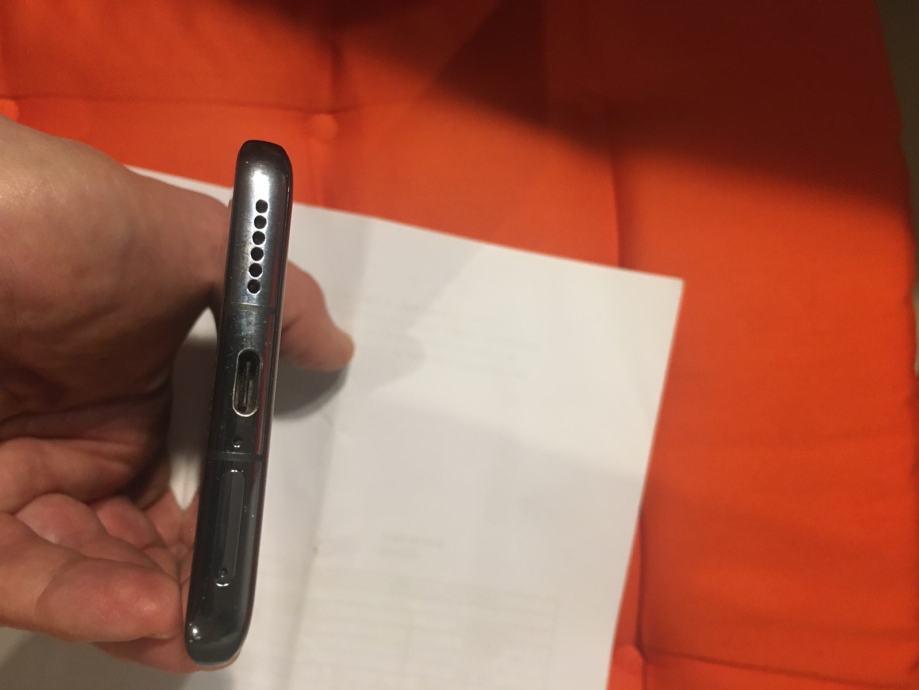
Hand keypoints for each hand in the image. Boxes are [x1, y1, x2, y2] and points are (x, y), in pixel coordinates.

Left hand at [0, 118, 351, 670]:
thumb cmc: (60, 219)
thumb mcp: (185, 248)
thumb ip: (272, 302)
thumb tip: (336, 343)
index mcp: (127, 387)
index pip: (178, 479)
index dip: (215, 522)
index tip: (252, 550)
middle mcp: (67, 438)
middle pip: (129, 536)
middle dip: (179, 581)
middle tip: (224, 612)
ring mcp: (10, 470)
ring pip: (79, 565)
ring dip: (138, 605)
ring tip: (193, 628)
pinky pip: (18, 568)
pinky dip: (83, 598)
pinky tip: (150, 612)